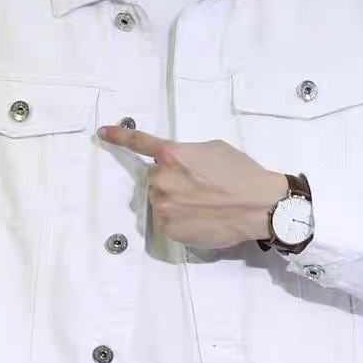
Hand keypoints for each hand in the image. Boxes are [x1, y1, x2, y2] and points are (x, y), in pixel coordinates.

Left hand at [97, 124, 288, 248]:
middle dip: (171, 181)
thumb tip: (177, 165)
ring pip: (160, 201)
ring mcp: (163, 207)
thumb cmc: (242, 174)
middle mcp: (162, 180)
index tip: (103, 132)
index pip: (139, 143)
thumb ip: (186, 154)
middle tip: (198, 188)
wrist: (259, 205)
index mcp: (172, 155)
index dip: (119, 137)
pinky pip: (166, 222)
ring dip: (174, 202)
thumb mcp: (212, 150)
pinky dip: (180, 220)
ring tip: (203, 205)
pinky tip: (201, 218)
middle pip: (155, 179)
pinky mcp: (169, 229)